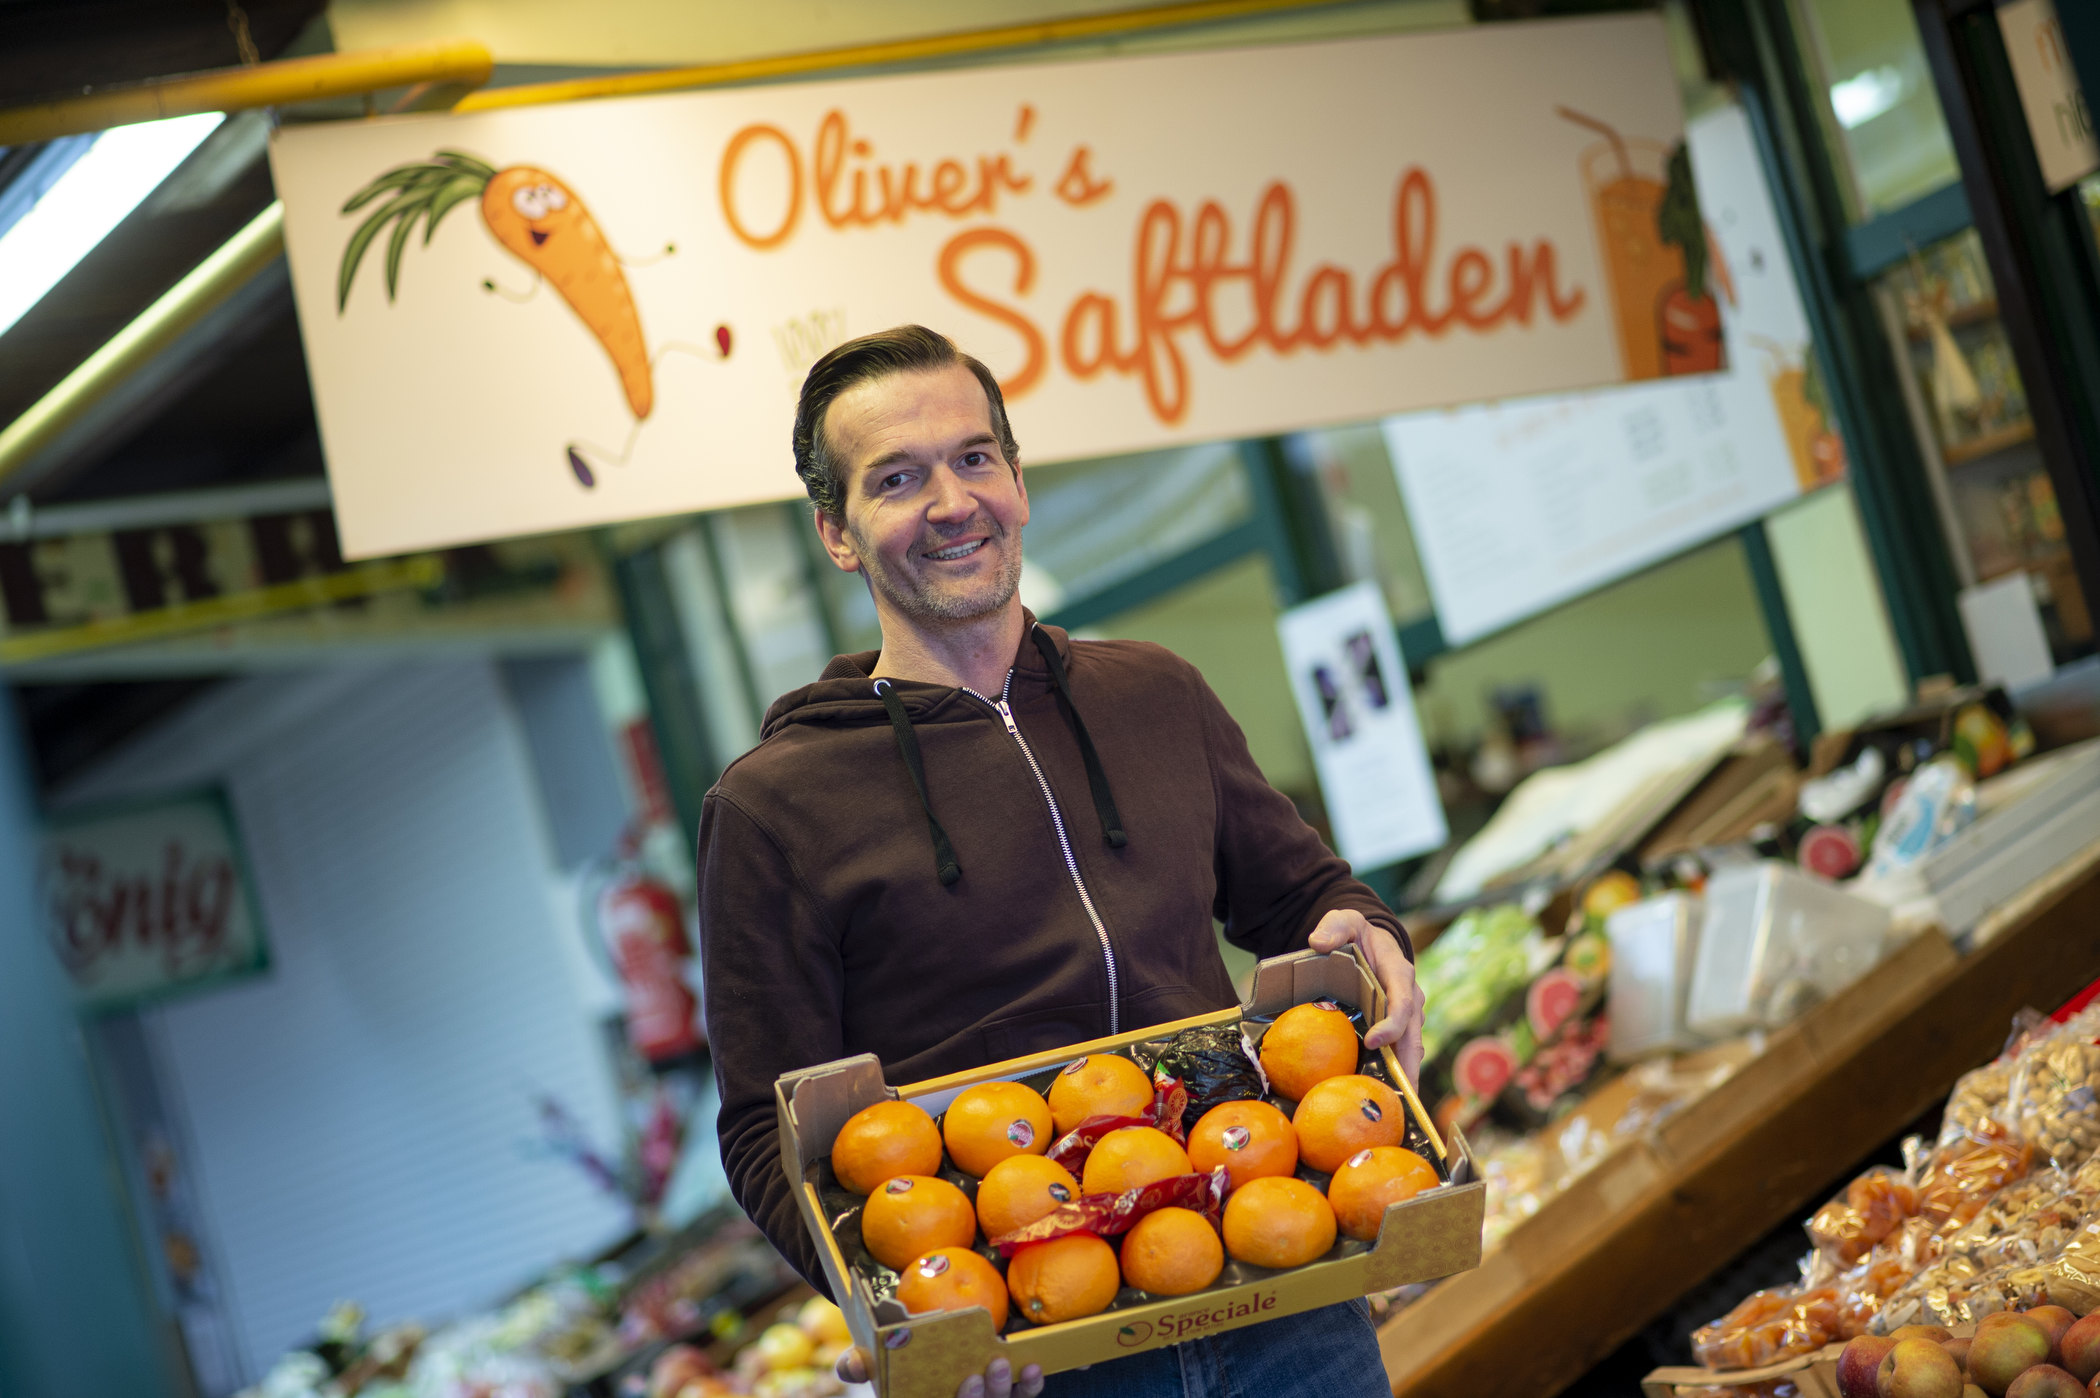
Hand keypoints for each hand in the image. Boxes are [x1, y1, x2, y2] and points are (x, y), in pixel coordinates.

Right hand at [835, 1347, 1042, 1397]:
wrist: (926, 1347)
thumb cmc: (900, 1362)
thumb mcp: (876, 1364)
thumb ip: (860, 1365)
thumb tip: (850, 1365)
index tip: (961, 1383)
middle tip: (971, 1378)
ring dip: (1003, 1390)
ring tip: (1000, 1364)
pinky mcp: (1008, 1394)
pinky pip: (1023, 1397)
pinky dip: (1029, 1385)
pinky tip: (1032, 1366)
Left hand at [1308, 909, 1424, 1088]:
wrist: (1368, 940)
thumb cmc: (1356, 933)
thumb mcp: (1344, 920)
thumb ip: (1333, 927)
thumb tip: (1317, 942)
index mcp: (1399, 973)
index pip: (1403, 1002)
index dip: (1393, 1024)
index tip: (1374, 1041)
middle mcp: (1410, 998)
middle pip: (1413, 1037)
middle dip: (1408, 1067)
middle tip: (1400, 1096)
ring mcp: (1407, 1016)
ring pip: (1410, 1050)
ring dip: (1404, 1077)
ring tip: (1396, 1108)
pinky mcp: (1397, 1028)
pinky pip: (1398, 1052)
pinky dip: (1394, 1074)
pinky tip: (1382, 1097)